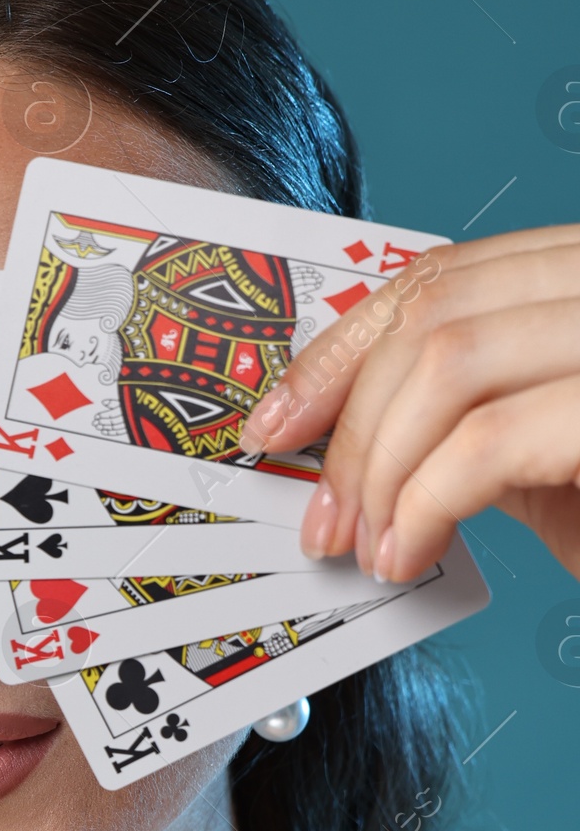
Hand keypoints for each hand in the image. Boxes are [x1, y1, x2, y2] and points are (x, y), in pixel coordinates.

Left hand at [238, 224, 579, 582]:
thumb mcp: (561, 458)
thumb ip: (482, 419)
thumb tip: (361, 437)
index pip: (443, 276)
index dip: (341, 349)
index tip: (278, 425)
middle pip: (435, 315)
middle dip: (351, 425)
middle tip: (324, 518)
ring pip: (449, 366)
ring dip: (382, 470)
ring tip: (374, 548)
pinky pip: (492, 441)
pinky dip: (426, 505)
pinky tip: (413, 554)